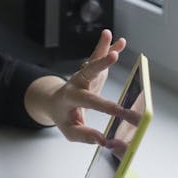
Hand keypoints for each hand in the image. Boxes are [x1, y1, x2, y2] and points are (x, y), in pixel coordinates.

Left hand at [26, 29, 127, 144]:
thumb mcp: (69, 131)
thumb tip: (103, 140)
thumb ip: (84, 136)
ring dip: (103, 48)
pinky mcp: (91, 70)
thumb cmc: (63, 117)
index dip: (106, 107)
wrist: (55, 101)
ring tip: (113, 37)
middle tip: (113, 57)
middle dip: (101, 64)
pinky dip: (109, 48)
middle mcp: (77, 83)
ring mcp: (84, 74)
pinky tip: (120, 42)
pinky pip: (99, 57)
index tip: (123, 113)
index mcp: (70, 98)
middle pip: (88, 72)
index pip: (90, 101)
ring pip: (93, 60)